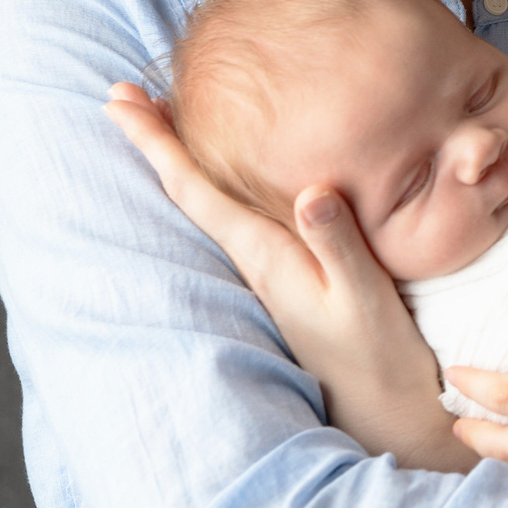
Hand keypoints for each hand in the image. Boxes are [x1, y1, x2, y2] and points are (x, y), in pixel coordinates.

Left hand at [106, 82, 470, 470]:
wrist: (389, 414)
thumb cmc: (381, 359)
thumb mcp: (367, 298)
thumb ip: (340, 243)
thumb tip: (310, 190)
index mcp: (266, 258)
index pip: (196, 191)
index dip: (157, 143)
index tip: (120, 100)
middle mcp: (257, 262)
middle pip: (190, 191)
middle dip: (155, 142)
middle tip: (119, 92)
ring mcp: (270, 273)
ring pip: (212, 204)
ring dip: (182, 160)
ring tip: (159, 119)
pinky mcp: (289, 279)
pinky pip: (239, 218)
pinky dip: (218, 184)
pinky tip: (225, 175)